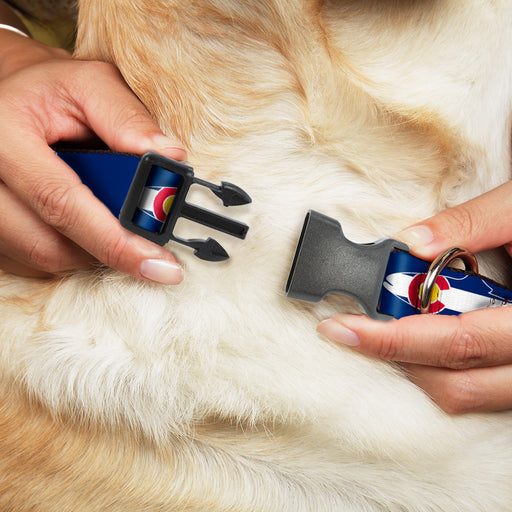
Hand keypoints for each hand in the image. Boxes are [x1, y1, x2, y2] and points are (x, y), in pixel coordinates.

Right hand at [0, 30, 185, 282]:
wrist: (8, 98)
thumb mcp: (90, 84)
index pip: (61, 202)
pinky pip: (32, 262)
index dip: (115, 241)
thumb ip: (129, 118)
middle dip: (109, 249)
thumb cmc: (50, 91)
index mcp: (3, 135)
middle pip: (50, 244)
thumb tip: (170, 157)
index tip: (160, 265)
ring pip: (44, 258)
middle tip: (147, 244)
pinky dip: (70, 251)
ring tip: (110, 219)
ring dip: (90, 250)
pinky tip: (83, 224)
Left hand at [318, 180, 511, 413]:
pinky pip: (483, 390)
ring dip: (419, 366)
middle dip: (396, 355)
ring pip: (469, 395)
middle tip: (357, 327)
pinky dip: (446, 368)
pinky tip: (429, 335)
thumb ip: (472, 223)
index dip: (391, 339)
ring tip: (391, 329)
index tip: (342, 328)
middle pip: (456, 382)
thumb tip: (412, 241)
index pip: (455, 341)